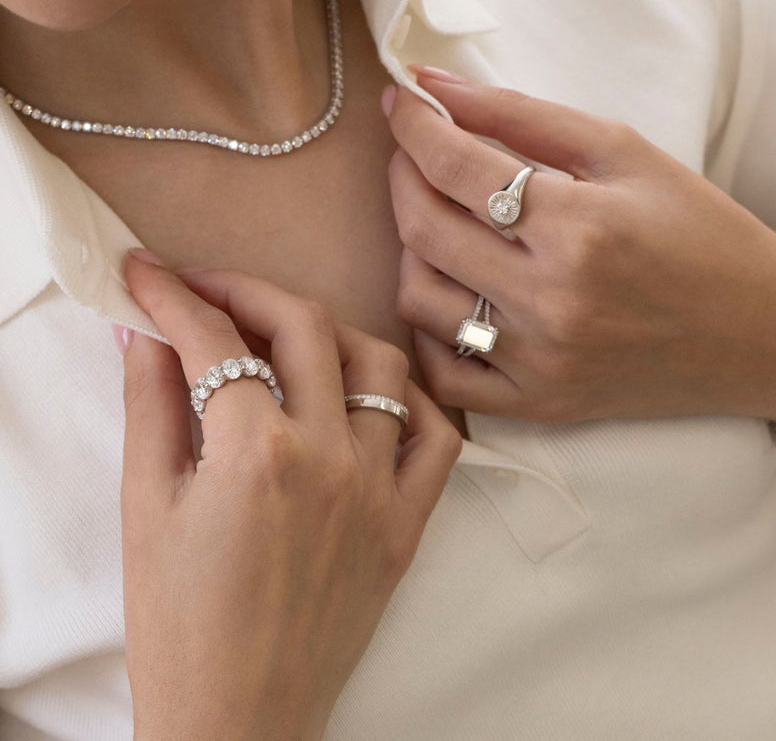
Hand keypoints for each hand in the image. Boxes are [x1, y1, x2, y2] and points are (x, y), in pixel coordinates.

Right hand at [117, 251, 461, 740]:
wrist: (236, 720)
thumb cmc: (178, 623)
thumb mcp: (146, 507)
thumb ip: (149, 404)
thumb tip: (145, 331)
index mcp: (254, 454)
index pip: (213, 340)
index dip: (173, 295)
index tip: (148, 274)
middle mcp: (328, 458)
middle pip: (303, 326)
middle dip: (248, 291)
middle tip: (209, 292)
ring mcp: (378, 489)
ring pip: (378, 364)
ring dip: (329, 333)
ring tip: (285, 340)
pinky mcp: (407, 524)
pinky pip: (435, 437)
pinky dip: (407, 400)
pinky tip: (364, 396)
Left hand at [383, 67, 775, 425]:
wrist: (760, 333)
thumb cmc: (699, 232)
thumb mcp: (624, 152)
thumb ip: (523, 114)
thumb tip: (435, 85)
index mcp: (578, 227)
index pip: (455, 166)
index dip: (414, 125)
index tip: (402, 98)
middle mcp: (550, 300)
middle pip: (423, 230)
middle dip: (401, 175)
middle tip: (412, 150)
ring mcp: (538, 361)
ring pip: (419, 300)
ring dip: (409, 247)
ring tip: (436, 216)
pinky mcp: (537, 404)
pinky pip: (443, 372)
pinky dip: (426, 329)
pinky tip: (448, 291)